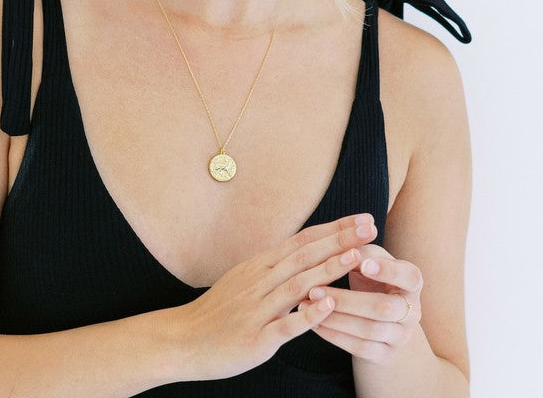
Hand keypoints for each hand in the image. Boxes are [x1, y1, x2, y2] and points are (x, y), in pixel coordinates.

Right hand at [170, 213, 377, 381]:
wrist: (184, 338)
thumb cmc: (220, 309)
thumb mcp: (245, 277)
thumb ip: (275, 265)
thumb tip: (306, 251)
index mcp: (260, 265)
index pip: (303, 240)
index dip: (334, 228)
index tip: (362, 218)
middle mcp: (260, 281)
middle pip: (305, 255)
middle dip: (340, 239)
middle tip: (370, 227)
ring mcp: (258, 309)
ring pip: (298, 284)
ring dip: (328, 269)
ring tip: (356, 256)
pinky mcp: (257, 338)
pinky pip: (285, 325)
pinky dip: (307, 314)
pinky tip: (328, 305)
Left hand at [298, 242, 422, 363]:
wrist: (376, 317)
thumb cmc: (369, 277)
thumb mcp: (368, 259)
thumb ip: (359, 248)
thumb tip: (346, 239)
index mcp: (412, 282)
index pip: (409, 277)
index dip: (387, 271)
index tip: (361, 263)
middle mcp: (413, 311)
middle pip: (383, 308)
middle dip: (346, 300)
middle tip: (314, 289)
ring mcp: (401, 337)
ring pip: (368, 331)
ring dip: (333, 318)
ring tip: (305, 304)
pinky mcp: (386, 356)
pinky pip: (359, 349)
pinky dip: (333, 335)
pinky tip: (313, 322)